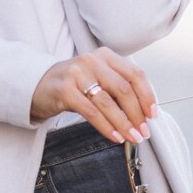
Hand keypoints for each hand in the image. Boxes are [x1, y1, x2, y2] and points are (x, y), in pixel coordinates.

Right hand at [30, 45, 155, 143]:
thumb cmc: (74, 84)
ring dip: (124, 124)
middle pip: (124, 89)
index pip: (135, 74)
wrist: (39, 85)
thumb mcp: (98, 78)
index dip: (147, 96)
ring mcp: (77, 73)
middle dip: (137, 114)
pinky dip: (106, 127)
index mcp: (106, 55)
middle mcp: (92, 60)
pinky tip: (114, 136)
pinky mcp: (65, 90)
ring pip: (108, 102)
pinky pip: (91, 112)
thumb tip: (145, 112)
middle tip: (144, 132)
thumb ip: (119, 88)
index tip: (153, 115)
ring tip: (132, 137)